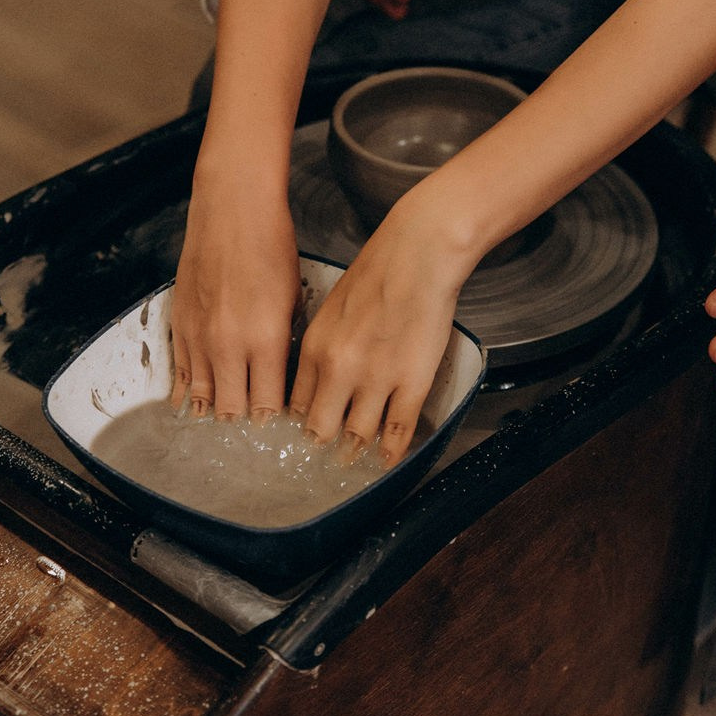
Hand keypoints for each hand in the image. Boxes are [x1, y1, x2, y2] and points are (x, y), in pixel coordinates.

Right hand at [170, 180, 300, 419]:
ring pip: (200, 394)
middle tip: (250, 417)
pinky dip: (185, 388)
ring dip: (212, 406)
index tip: (277, 417)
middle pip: (230, 407)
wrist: (232, 211)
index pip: (267, 403)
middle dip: (242, 416)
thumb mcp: (293, 299)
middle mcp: (228, 344)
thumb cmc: (270, 246)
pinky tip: (189, 400)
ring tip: (221, 414)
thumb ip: (282, 343)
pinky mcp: (178, 323)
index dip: (272, 415)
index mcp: (265, 340)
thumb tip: (278, 376)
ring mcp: (198, 335)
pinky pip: (179, 369)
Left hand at [288, 188, 473, 463]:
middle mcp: (338, 369)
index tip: (302, 438)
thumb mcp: (332, 307)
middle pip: (320, 428)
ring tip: (353, 463)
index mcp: (314, 347)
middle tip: (322, 461)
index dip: (299, 426)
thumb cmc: (378, 270)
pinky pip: (397, 429)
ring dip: (354, 453)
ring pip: (358, 434)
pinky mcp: (412, 382)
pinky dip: (390, 451)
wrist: (419, 252)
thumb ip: (323, 344)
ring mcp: (376, 379)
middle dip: (321, 448)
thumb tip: (320, 375)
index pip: (297, 403)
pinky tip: (387, 460)